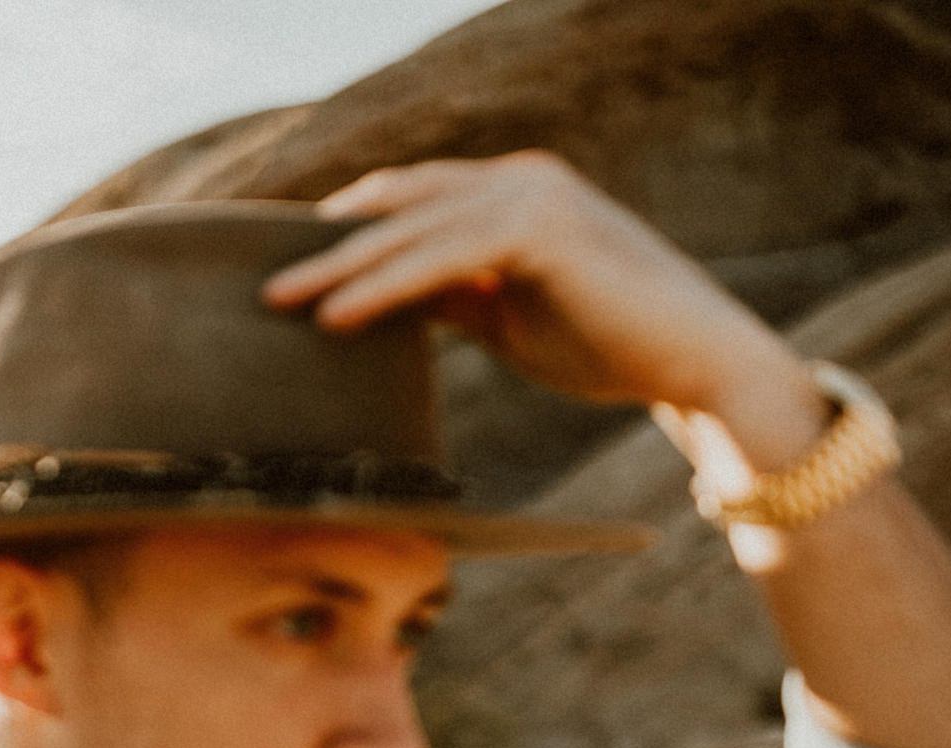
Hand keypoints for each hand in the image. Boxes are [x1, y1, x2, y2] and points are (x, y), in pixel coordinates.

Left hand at [261, 150, 813, 426]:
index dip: (347, 231)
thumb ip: (451, 294)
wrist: (691, 363)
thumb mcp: (505, 316)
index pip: (410, 202)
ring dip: (341, 268)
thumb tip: (385, 301)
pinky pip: (443, 258)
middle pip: (400, 208)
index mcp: (511, 193)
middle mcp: (520, 180)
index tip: (287, 265)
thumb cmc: (604, 343)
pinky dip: (385, 288)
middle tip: (259, 283)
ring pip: (413, 230)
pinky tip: (337, 318)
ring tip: (281, 302)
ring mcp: (533, 196)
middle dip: (327, 247)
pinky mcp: (543, 231)